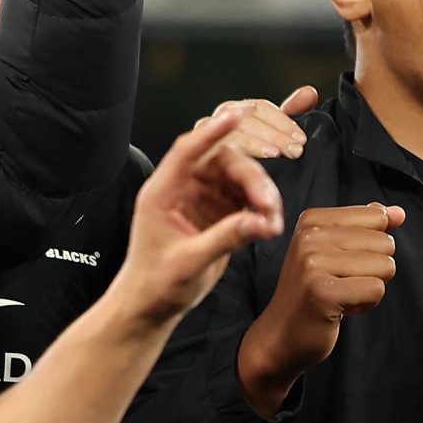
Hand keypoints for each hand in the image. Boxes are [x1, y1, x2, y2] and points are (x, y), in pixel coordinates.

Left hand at [109, 111, 284, 326]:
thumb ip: (225, 239)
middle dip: (253, 179)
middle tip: (270, 205)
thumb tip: (259, 222)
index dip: (212, 133)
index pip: (188, 151)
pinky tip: (269, 226)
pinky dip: (261, 209)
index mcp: (163, 193)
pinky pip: (246, 200)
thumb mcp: (189, 263)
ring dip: (261, 194)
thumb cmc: (156, 284)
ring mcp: (202, 200)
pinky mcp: (218, 215)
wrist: (151, 306)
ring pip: (239, 179)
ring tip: (272, 222)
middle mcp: (183, 190)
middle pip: (224, 164)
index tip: (235, 117)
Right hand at [197, 84, 316, 160]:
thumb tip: (309, 92)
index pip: (260, 108)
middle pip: (245, 119)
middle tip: (295, 150)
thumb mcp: (271, 137)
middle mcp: (219, 119)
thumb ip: (288, 115)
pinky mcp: (195, 154)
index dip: (282, 120)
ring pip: (230, 134)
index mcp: (238, 111)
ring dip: (254, 143)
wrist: (214, 188)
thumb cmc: (250, 160)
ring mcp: (204, 135)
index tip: (301, 138)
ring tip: (275, 156)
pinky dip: (233, 159)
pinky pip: (213, 153)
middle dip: (273, 134)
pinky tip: (250, 170)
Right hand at [237, 200, 405, 414]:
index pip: (377, 216)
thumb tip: (399, 212)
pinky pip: (377, 290)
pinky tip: (343, 308)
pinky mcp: (323, 292)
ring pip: (385, 266)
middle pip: (385, 243)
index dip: (373, 245)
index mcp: (312, 220)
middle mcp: (310, 237)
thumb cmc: (314, 292)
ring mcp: (313, 264)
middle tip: (343, 282)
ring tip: (342, 294)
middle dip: (375, 268)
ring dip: (371, 287)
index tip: (343, 262)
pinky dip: (368, 304)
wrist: (282, 335)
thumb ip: (368, 227)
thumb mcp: (335, 250)